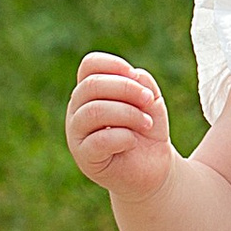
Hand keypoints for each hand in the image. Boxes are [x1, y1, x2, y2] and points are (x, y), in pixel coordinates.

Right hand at [65, 53, 176, 199]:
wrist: (152, 166)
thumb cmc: (147, 130)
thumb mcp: (150, 100)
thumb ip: (142, 83)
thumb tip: (132, 76)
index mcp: (91, 91)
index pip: (90, 65)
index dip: (114, 64)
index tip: (136, 76)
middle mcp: (78, 110)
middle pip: (91, 85)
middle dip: (127, 88)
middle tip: (150, 100)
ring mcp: (77, 134)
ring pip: (93, 111)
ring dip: (128, 113)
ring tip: (146, 123)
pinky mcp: (85, 158)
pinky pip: (98, 140)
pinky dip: (123, 136)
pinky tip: (133, 141)